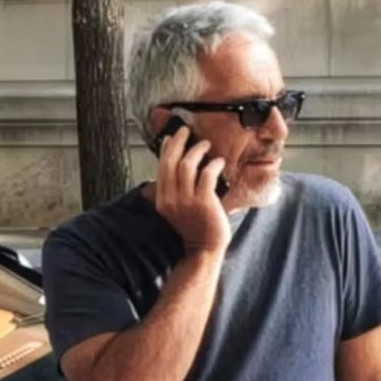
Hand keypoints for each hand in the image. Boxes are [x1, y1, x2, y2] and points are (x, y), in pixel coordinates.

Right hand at [155, 126, 230, 252]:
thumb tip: (178, 167)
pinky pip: (207, 174)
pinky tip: (219, 162)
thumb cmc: (195, 228)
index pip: (161, 168)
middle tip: (185, 131)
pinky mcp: (204, 202)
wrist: (204, 249)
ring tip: (205, 144)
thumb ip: (175, 191)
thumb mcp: (177, 209)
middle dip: (178, 142)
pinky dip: (213, 164)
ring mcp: (187, 201)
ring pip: (187, 164)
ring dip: (197, 150)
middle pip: (171, 161)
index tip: (170, 138)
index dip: (166, 149)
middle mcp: (171, 199)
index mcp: (163, 200)